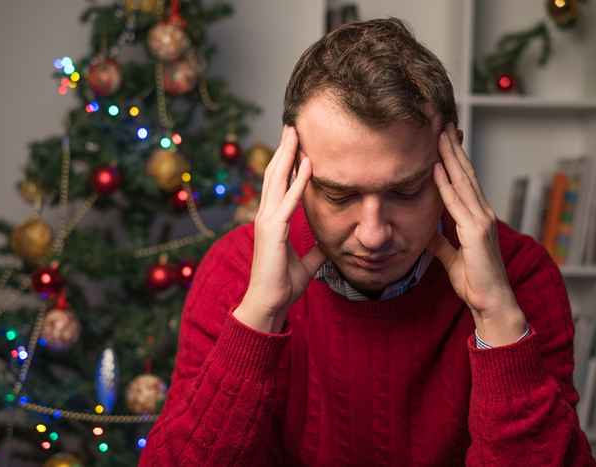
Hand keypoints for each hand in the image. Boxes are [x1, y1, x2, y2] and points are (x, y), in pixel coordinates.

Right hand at [234, 125, 325, 332]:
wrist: (269, 303)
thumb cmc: (282, 284)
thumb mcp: (306, 264)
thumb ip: (316, 251)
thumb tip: (329, 245)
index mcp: (272, 220)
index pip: (279, 184)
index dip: (286, 162)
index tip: (296, 143)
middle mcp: (266, 214)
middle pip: (274, 173)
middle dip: (284, 149)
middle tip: (293, 125)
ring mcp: (267, 220)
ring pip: (277, 179)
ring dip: (288, 154)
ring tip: (295, 132)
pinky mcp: (273, 229)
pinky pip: (289, 199)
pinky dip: (298, 180)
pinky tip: (307, 163)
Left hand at [427, 122, 525, 344]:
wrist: (491, 302)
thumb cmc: (475, 282)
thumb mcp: (451, 258)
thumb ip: (440, 242)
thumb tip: (428, 232)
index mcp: (476, 218)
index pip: (464, 182)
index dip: (454, 159)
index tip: (443, 139)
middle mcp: (481, 213)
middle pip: (465, 174)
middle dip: (453, 148)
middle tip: (441, 123)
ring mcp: (481, 221)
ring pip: (462, 182)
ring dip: (449, 157)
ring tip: (438, 134)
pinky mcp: (476, 232)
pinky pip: (456, 203)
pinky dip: (445, 184)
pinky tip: (436, 167)